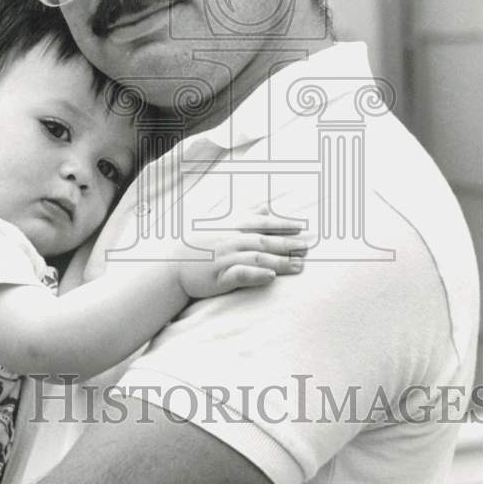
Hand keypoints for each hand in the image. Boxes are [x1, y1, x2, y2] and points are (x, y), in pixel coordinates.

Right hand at [178, 205, 311, 298]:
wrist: (173, 265)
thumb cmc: (200, 243)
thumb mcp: (222, 224)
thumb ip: (246, 214)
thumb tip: (266, 205)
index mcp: (232, 227)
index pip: (263, 224)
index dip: (284, 225)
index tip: (303, 227)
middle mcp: (231, 240)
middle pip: (265, 241)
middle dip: (288, 244)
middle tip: (309, 247)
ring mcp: (225, 258)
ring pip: (257, 258)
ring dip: (280, 262)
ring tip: (299, 266)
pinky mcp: (220, 276)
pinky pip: (241, 274)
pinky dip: (256, 275)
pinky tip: (271, 277)